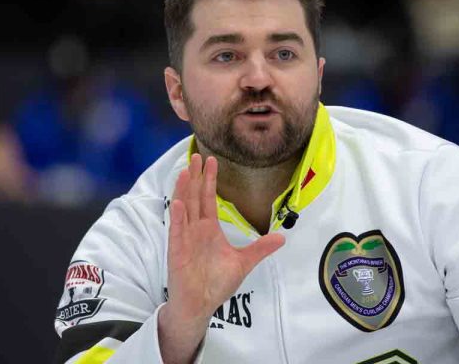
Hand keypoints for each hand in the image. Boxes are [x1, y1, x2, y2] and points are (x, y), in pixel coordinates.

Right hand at [158, 154, 284, 363]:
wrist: (201, 304)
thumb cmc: (217, 283)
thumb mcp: (243, 262)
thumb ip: (260, 248)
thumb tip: (282, 238)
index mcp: (209, 229)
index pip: (208, 199)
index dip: (209, 180)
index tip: (211, 161)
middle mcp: (195, 229)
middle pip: (195, 197)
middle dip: (195, 176)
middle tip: (196, 155)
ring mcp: (185, 239)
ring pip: (184, 209)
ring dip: (184, 190)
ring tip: (185, 171)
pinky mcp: (177, 251)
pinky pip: (177, 231)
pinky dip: (177, 217)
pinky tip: (179, 203)